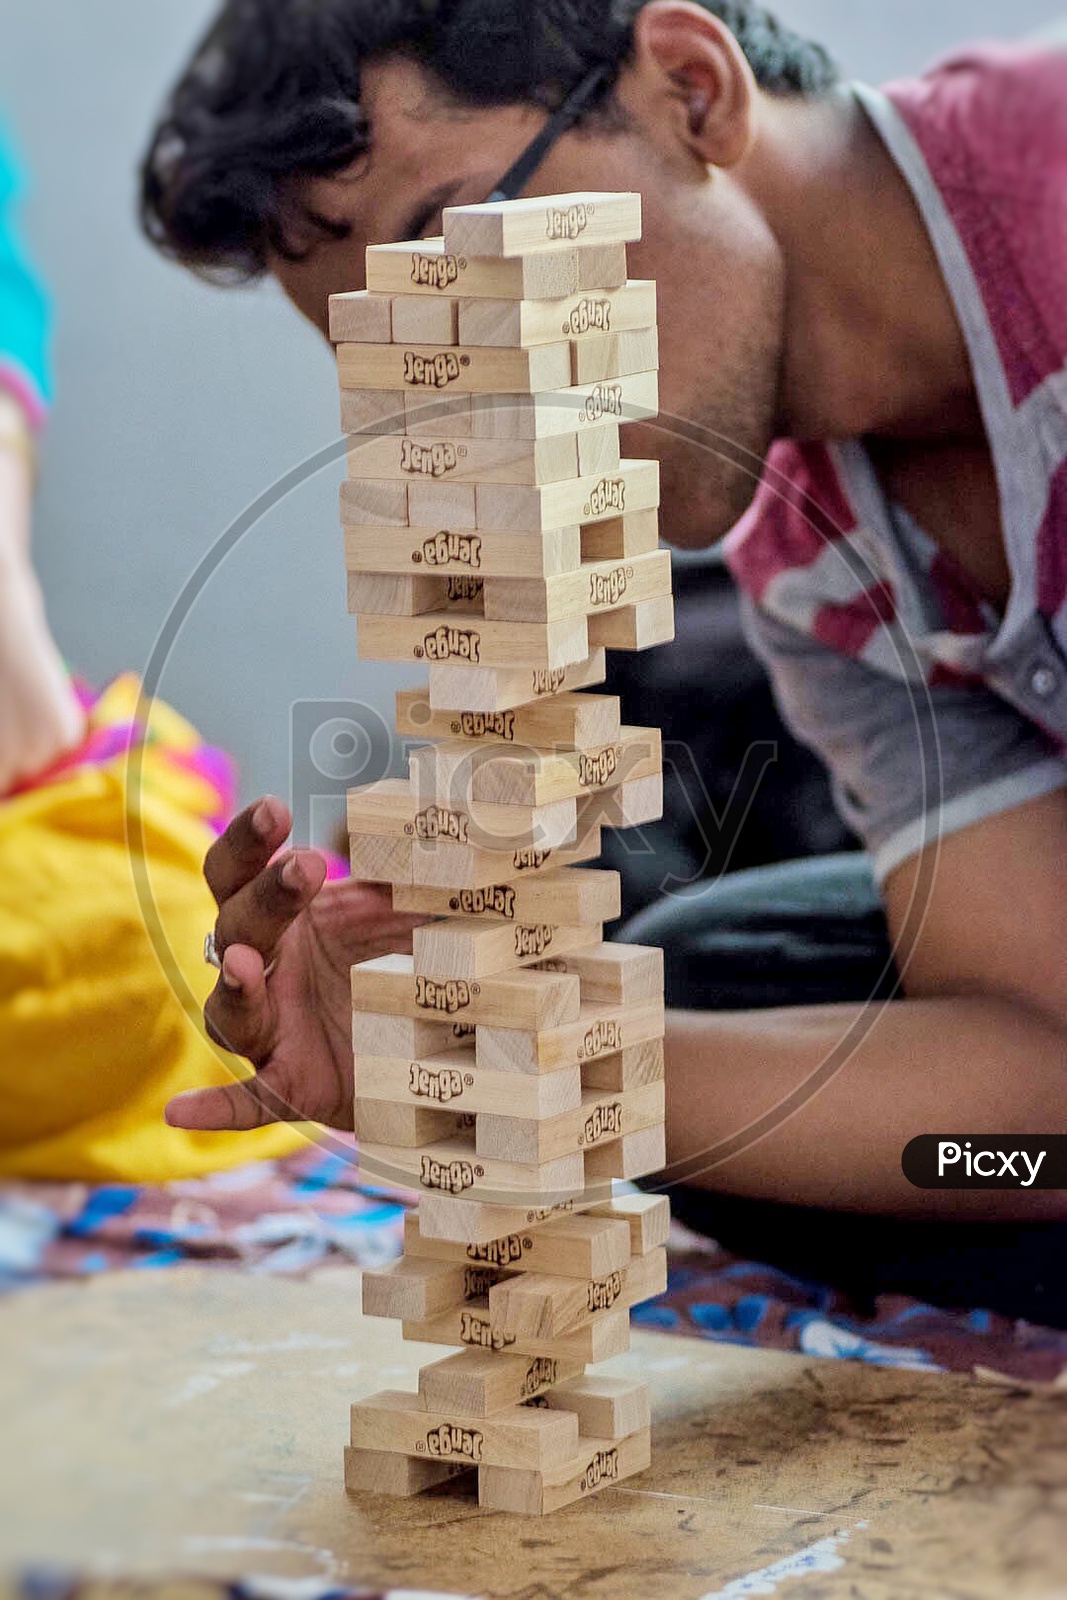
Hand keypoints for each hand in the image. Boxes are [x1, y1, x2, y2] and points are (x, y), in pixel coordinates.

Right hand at [165, 796, 424, 1131]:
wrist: (425, 1045)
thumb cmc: (398, 960)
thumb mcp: (406, 910)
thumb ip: (404, 870)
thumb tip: (425, 818)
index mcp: (281, 918)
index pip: (239, 872)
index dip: (247, 841)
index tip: (274, 809)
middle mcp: (263, 968)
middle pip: (237, 926)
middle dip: (266, 895)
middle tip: (307, 866)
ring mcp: (269, 1029)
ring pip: (231, 1009)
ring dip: (237, 986)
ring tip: (246, 963)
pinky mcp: (288, 1086)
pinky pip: (246, 1100)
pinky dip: (215, 1107)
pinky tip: (180, 1111)